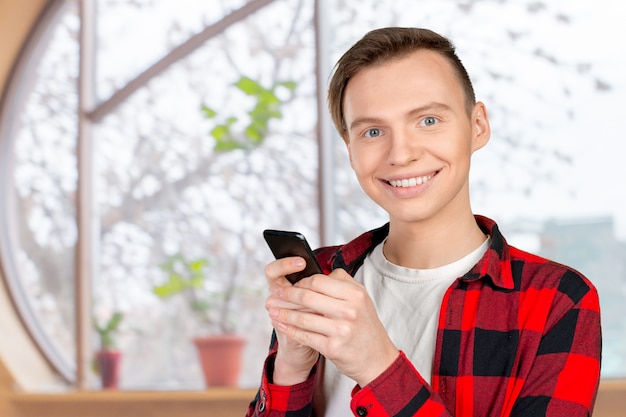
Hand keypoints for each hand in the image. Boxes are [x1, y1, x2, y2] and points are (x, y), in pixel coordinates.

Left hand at [270, 267, 398, 386]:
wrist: (378, 359)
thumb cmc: (366, 327)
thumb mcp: (361, 300)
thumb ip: (341, 283)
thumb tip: (316, 273)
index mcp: (355, 294)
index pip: (319, 280)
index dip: (302, 282)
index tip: (291, 285)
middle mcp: (349, 310)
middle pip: (308, 296)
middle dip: (287, 295)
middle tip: (274, 295)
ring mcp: (341, 329)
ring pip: (303, 317)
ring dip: (283, 314)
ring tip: (272, 312)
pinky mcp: (333, 347)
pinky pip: (305, 336)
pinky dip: (290, 330)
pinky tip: (281, 326)